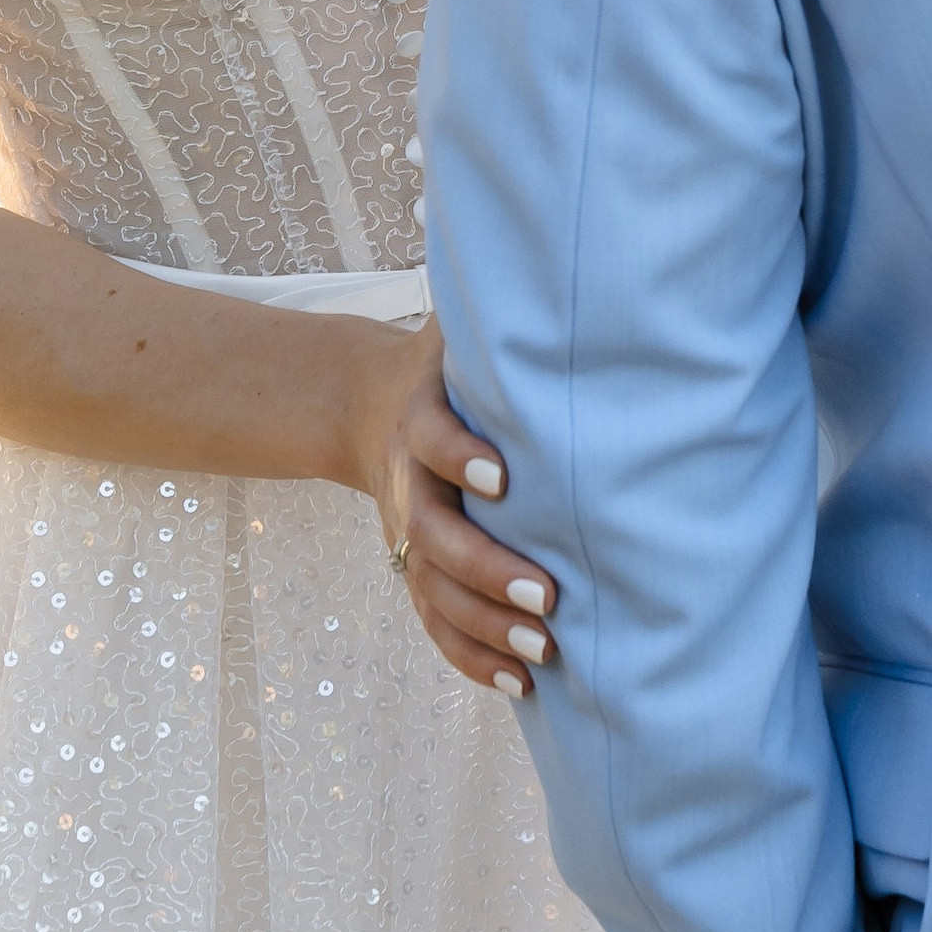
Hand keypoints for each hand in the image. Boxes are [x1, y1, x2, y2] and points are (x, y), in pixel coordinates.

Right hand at [359, 318, 557, 696]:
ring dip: (488, 627)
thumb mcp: (458, 330)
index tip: (505, 474)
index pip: (435, 440)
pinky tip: (518, 684)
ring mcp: (405, 534)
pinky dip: (471, 658)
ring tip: (547, 653)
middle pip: (435, 537)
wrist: (370, 405)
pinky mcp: (412, 569)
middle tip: (551, 597)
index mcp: (418, 420)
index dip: (463, 456)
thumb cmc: (445, 366)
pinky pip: (434, 624)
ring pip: (435, 593)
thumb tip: (560, 248)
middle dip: (490, 570)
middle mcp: (406, 485)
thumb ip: (501, 313)